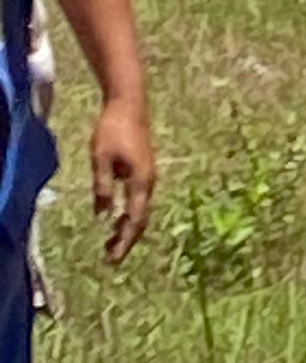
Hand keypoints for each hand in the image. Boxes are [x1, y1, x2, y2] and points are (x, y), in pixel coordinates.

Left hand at [91, 95, 157, 263]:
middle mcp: (149, 182)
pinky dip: (128, 214)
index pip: (134, 219)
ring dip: (127, 228)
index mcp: (141, 181)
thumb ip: (102, 187)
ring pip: (140, 209)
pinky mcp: (143, 170)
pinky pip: (138, 199)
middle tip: (111, 257)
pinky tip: (115, 217)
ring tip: (111, 243)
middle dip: (127, 239)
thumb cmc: (112, 129)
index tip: (112, 258)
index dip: (124, 241)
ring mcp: (148, 176)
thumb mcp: (101, 159)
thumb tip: (102, 215)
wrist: (129, 104)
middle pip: (141, 219)